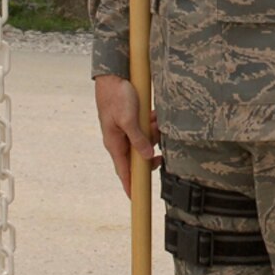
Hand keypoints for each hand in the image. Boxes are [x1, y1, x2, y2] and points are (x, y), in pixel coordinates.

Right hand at [94, 74, 158, 197]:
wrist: (113, 74)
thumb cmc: (116, 96)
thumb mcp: (128, 119)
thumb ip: (138, 138)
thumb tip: (148, 156)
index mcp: (114, 143)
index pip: (123, 171)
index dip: (129, 186)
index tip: (135, 200)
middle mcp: (119, 140)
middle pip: (137, 158)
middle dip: (150, 155)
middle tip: (162, 154)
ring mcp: (124, 130)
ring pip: (143, 142)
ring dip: (152, 135)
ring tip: (154, 122)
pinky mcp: (130, 120)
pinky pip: (143, 129)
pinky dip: (150, 125)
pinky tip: (153, 115)